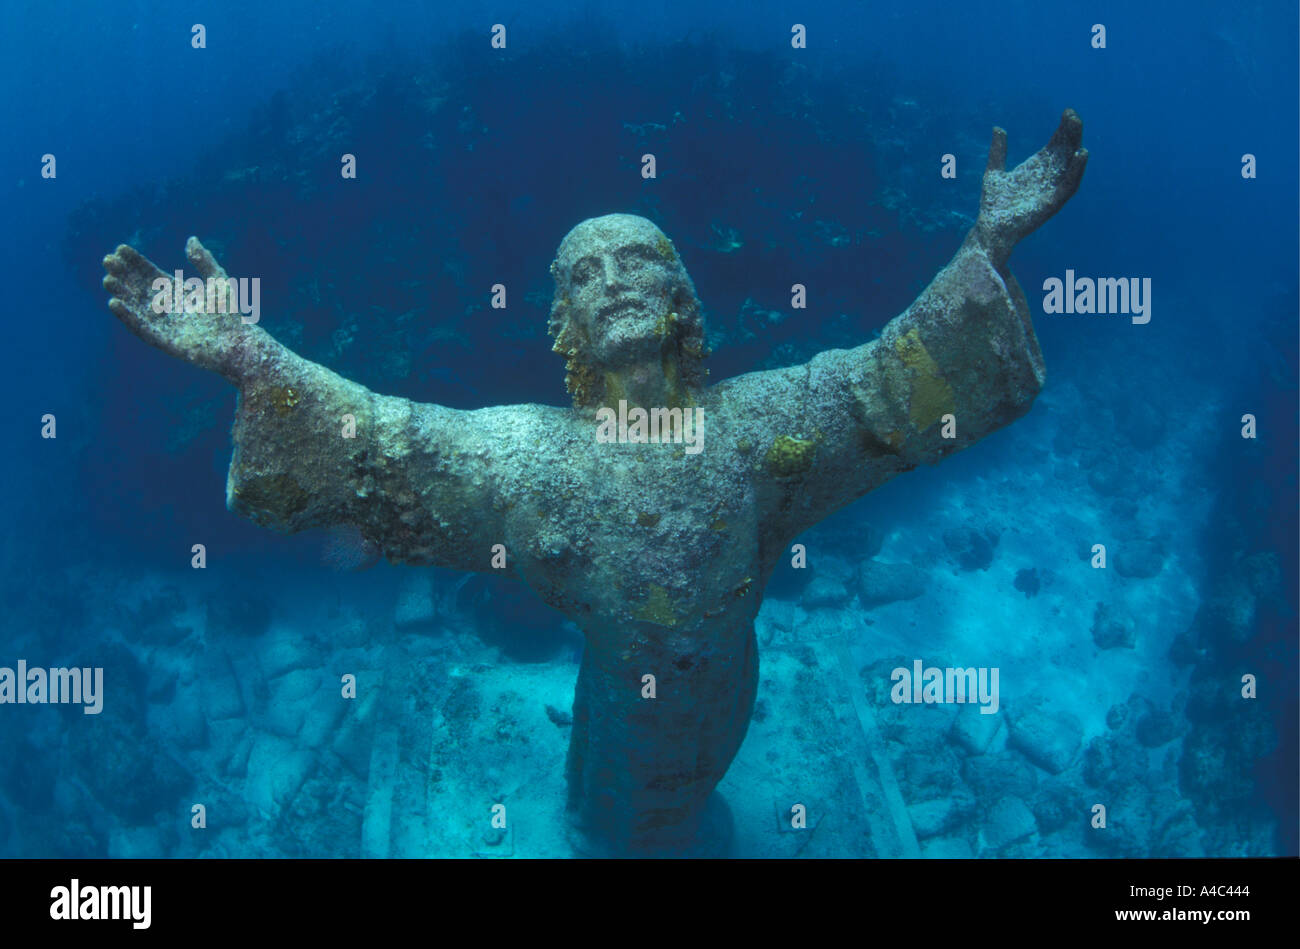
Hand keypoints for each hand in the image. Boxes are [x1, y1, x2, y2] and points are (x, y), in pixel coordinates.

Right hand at [103, 237, 262, 379]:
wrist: (240, 344)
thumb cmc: (231, 314)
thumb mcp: (218, 281)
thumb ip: (203, 261)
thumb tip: (190, 239)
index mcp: (178, 293)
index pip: (151, 275)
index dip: (135, 263)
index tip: (120, 249)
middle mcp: (168, 308)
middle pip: (139, 289)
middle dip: (123, 276)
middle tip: (108, 261)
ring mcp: (165, 325)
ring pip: (136, 308)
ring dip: (121, 294)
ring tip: (108, 279)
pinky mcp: (164, 341)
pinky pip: (141, 329)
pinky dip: (128, 317)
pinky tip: (114, 303)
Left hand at [973, 109, 1087, 265]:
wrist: (990, 228)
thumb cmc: (993, 205)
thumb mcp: (994, 172)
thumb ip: (998, 151)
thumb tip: (998, 128)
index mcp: (1037, 168)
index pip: (1056, 144)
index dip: (1063, 128)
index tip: (1067, 112)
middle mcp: (1049, 177)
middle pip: (1066, 151)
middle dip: (1071, 132)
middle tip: (1072, 115)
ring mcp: (1052, 189)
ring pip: (1071, 164)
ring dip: (1076, 145)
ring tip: (1077, 127)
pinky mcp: (1054, 202)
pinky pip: (1070, 185)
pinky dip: (1077, 170)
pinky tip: (1081, 154)